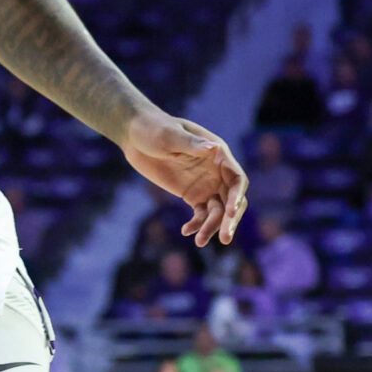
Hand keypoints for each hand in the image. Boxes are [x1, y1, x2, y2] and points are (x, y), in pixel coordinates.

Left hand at [123, 111, 247, 246]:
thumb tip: (213, 148)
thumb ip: (191, 143)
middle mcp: (217, 171)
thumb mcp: (169, 135)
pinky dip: (197, 224)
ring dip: (212, 227)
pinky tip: (186, 232)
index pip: (237, 179)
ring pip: (217, 211)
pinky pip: (201, 214)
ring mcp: (206, 184)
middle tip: (225, 238)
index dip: (236, 196)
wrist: (135, 136)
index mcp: (218, 155)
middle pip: (232, 199)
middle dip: (230, 219)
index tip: (229, 212)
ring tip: (200, 242)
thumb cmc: (153, 129)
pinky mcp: (192, 194)